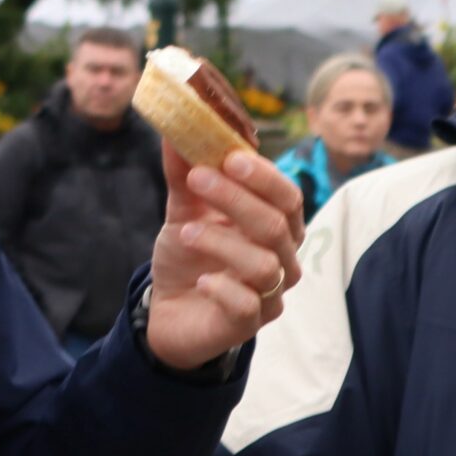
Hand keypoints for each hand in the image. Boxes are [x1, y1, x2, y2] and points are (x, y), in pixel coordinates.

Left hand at [145, 143, 305, 372]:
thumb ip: (184, 175)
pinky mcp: (249, 325)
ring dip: (222, 242)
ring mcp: (269, 294)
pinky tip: (201, 280)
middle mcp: (282, 259)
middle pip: (277, 225)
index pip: (288, 196)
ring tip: (185, 232)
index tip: (228, 156)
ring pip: (264, 265)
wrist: (168, 308)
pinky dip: (222, 288)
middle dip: (236, 198)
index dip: (263, 176)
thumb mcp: (183, 210)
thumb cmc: (189, 253)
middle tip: (197, 178)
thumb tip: (175, 130)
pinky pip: (247, 306)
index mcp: (276, 225)